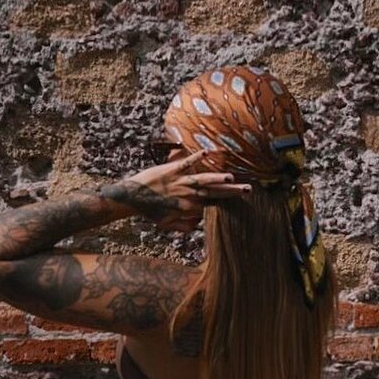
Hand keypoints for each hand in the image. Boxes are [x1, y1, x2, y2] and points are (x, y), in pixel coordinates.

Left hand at [101, 151, 251, 230]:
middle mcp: (187, 194)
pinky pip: (185, 163)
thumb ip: (183, 226)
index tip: (241, 197)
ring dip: (218, 178)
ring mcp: (180, 181)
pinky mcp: (171, 170)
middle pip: (214, 192)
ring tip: (232, 178)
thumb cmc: (149, 212)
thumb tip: (198, 225)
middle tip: (248, 189)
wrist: (131, 198)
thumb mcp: (167, 224)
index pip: (211, 203)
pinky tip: (207, 152)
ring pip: (203, 180)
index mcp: (189, 207)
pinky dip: (196, 158)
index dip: (225, 200)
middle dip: (232, 191)